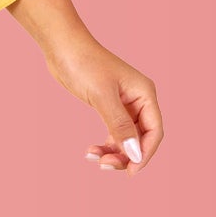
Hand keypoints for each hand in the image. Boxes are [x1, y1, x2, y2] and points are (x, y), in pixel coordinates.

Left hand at [6, 0, 162, 174]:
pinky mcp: (107, 105)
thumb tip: (135, 154)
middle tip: (104, 166)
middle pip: (141, 137)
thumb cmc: (83, 64)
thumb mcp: (102, 96)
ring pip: (127, 136)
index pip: (154, 131)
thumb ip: (119, 125)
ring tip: (94, 159)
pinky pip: (113, 131)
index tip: (130, 171)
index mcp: (145, 95)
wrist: (61, 46)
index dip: (145, 153)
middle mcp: (138, 100)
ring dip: (114, 151)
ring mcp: (123, 103)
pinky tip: (90, 150)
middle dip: (127, 154)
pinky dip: (105, 142)